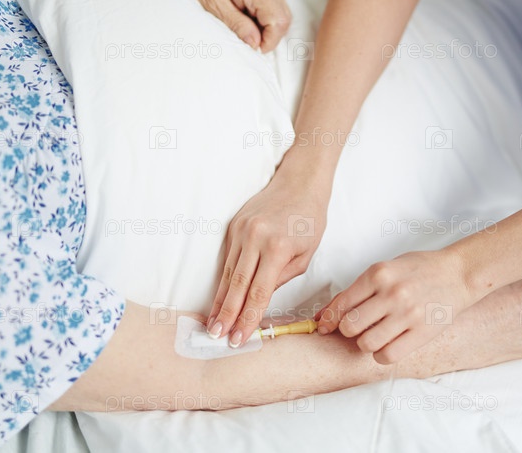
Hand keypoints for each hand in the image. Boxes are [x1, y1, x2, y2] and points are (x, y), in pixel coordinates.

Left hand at [139, 0, 290, 51]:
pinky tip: (247, 15)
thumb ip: (238, 26)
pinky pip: (277, 5)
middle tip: (248, 39)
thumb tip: (255, 43)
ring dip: (268, 27)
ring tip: (244, 24)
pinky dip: (266, 17)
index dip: (270, 41)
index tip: (255, 48)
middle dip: (269, 35)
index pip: (278, 21)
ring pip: (283, 14)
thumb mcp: (214, 8)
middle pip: (284, 19)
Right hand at [206, 166, 328, 345]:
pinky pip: (227, 260)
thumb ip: (283, 277)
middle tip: (215, 337)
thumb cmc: (309, 219)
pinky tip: (219, 298)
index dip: (247, 318)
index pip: (259, 292)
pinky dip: (223, 281)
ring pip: (227, 273)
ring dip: (220, 301)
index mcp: (278, 247)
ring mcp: (241, 231)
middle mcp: (255, 239)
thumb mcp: (306, 253)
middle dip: (226, 314)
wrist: (299, 182)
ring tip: (213, 323)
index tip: (239, 338)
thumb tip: (260, 298)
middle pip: (237, 285)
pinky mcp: (233, 226)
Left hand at [316, 250, 472, 364]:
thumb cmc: (419, 269)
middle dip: (348, 330)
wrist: (458, 273)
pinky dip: (381, 355)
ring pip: (366, 343)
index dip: (329, 319)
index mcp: (379, 274)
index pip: (341, 303)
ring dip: (365, 344)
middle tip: (357, 328)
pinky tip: (387, 345)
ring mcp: (407, 314)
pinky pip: (388, 355)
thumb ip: (358, 290)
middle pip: (350, 326)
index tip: (325, 327)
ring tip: (374, 335)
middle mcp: (391, 293)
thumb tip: (325, 315)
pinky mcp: (422, 332)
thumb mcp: (386, 269)